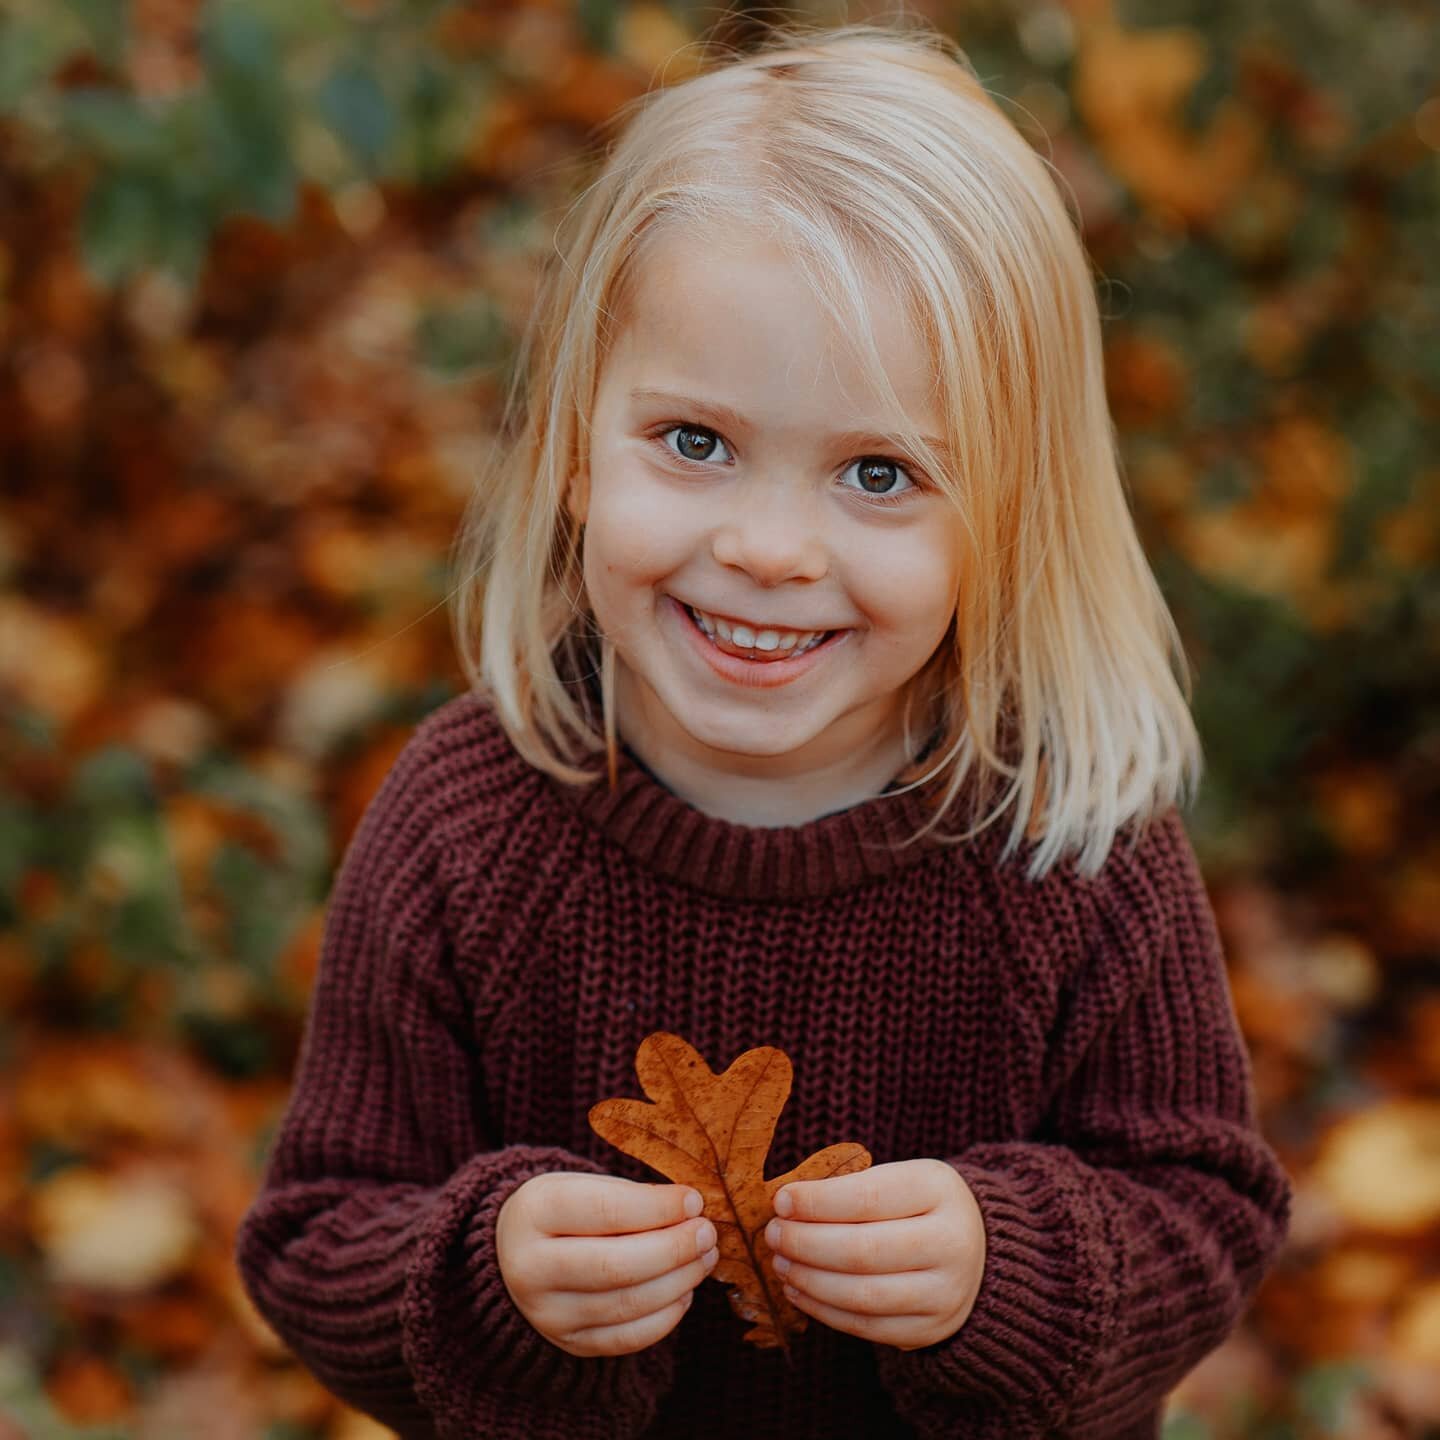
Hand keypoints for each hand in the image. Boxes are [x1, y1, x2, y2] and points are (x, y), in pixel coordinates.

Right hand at [496, 1173, 719, 1357]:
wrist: (514, 1254)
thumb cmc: (565, 1210)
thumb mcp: (584, 1185)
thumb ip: (633, 1196)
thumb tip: (691, 1211)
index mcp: (535, 1213)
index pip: (605, 1211)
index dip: (657, 1207)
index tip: (694, 1200)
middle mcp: (531, 1268)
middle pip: (616, 1266)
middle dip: (674, 1249)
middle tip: (707, 1233)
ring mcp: (548, 1314)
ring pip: (628, 1305)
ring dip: (679, 1281)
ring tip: (704, 1258)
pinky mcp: (570, 1343)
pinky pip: (628, 1338)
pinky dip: (667, 1316)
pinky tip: (684, 1290)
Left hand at [763, 1158, 985, 1351]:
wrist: (977, 1250)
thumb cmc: (918, 1204)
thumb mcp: (899, 1178)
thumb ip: (849, 1187)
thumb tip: (784, 1203)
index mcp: (938, 1191)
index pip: (869, 1197)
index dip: (818, 1202)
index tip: (780, 1200)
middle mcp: (950, 1243)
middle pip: (863, 1250)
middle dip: (806, 1243)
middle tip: (773, 1234)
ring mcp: (944, 1293)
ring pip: (861, 1295)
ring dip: (809, 1279)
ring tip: (781, 1262)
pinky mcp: (929, 1329)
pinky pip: (866, 1327)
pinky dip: (823, 1310)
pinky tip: (798, 1289)